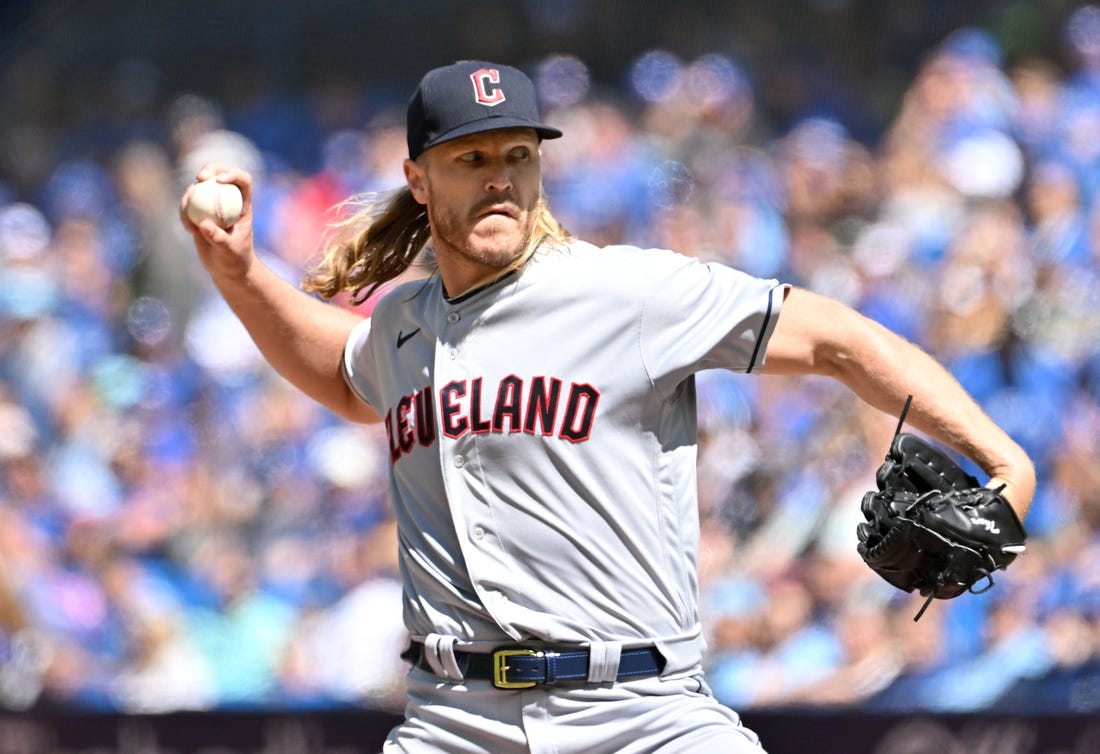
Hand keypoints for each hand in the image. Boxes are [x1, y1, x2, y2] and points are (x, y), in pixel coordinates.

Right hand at [180, 163, 255, 282]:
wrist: (227, 269)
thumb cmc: (235, 260)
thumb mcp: (229, 251)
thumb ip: (218, 238)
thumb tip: (203, 223)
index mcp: (244, 204)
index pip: (243, 181)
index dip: (233, 174)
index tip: (219, 180)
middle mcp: (228, 200)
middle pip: (220, 175)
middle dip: (210, 169)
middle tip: (200, 177)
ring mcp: (212, 204)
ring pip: (199, 188)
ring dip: (190, 197)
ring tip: (191, 222)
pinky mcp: (198, 212)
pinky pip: (187, 205)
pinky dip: (184, 213)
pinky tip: (189, 230)